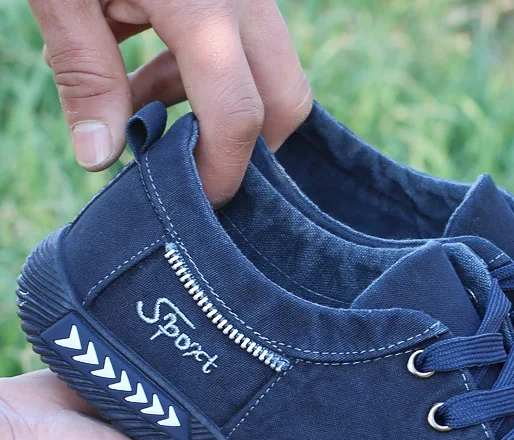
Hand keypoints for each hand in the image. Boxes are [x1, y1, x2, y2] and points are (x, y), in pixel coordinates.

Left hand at [28, 0, 310, 205]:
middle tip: (192, 165)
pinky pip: (244, 42)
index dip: (223, 173)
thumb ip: (83, 72)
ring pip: (269, 72)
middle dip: (249, 147)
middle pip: (288, 100)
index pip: (238, 115)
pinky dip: (204, 71)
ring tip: (143, 113)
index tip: (196, 202)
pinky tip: (145, 70)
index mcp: (200, 3)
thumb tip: (99, 159)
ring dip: (216, 108)